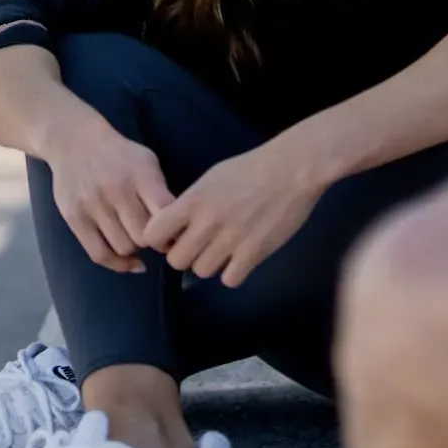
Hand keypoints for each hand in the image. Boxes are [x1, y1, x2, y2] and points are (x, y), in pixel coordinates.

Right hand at [40, 110, 173, 273]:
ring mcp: (93, 205)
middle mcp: (116, 190)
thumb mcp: (147, 163)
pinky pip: (99, 254)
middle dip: (155, 242)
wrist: (75, 143)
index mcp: (141, 174)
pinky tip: (130, 262)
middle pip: (144, 235)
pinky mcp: (74, 218)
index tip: (177, 234)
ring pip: (124, 247)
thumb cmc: (120, 155)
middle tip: (158, 239)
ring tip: (139, 241)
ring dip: (136, 251)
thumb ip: (161, 192)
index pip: (164, 213)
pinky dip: (117, 264)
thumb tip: (178, 229)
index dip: (175, 230)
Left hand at [143, 140, 324, 287]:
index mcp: (193, 201)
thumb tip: (178, 227)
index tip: (173, 237)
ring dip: (211, 264)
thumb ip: (192, 203)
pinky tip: (242, 258)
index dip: (160, 240)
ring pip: (201, 272)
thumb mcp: (213, 178)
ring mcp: (231, 240)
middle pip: (176, 260)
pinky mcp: (254, 253)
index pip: (153, 234)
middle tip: (202, 245)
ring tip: (225, 250)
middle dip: (187, 255)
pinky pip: (229, 279)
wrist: (294, 168)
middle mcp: (207, 223)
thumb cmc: (252, 168)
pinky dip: (234, 272)